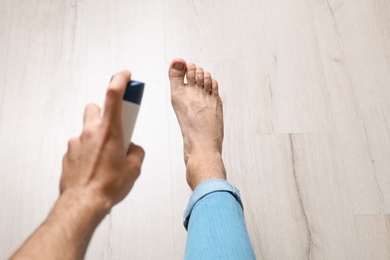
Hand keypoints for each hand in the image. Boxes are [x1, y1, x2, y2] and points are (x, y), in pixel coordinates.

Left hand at [60, 70, 144, 211]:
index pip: (113, 95)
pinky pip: (80, 144)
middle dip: (106, 113)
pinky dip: (88, 150)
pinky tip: (94, 166)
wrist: (84, 202)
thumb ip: (136, 152)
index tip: (124, 75)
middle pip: (96, 108)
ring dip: (97, 135)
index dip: (119, 80)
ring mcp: (77, 142)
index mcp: (110, 131)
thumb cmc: (108, 186)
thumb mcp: (134, 168)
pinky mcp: (68, 153)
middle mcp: (91, 131)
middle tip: (115, 127)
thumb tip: (133, 149)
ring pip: (87, 128)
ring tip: (105, 156)